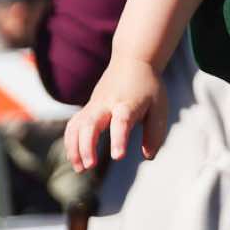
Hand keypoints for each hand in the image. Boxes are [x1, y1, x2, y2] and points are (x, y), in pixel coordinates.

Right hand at [63, 55, 168, 171]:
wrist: (132, 60)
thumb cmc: (148, 87)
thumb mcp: (159, 107)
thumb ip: (155, 133)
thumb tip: (148, 156)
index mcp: (128, 104)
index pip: (122, 122)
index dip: (119, 139)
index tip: (118, 157)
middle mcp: (107, 104)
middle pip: (90, 124)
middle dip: (87, 146)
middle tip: (90, 166)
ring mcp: (94, 105)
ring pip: (76, 125)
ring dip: (74, 148)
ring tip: (80, 169)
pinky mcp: (87, 108)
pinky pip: (73, 125)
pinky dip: (70, 143)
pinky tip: (76, 160)